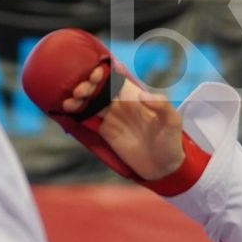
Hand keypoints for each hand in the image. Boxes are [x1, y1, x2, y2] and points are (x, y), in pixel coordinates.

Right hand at [62, 64, 184, 180]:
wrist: (164, 167)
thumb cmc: (171, 141)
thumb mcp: (172, 121)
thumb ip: (161, 105)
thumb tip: (140, 95)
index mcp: (135, 96)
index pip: (116, 79)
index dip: (105, 73)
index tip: (96, 74)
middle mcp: (121, 104)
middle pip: (100, 89)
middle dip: (88, 86)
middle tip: (80, 90)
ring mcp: (112, 118)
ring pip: (91, 102)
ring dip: (79, 99)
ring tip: (70, 101)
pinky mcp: (106, 132)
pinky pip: (89, 119)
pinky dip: (78, 113)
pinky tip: (69, 110)